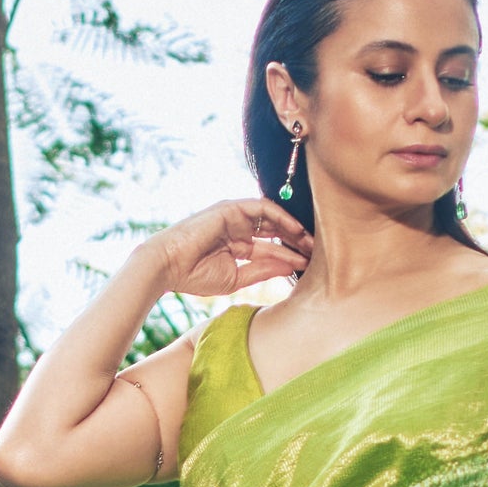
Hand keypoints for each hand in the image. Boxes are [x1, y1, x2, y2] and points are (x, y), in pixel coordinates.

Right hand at [150, 198, 310, 297]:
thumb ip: (261, 270)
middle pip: (275, 233)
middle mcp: (238, 229)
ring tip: (312, 243)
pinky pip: (262, 208)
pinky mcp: (231, 208)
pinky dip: (280, 216)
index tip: (310, 268)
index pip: (271, 249)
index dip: (291, 257)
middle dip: (297, 242)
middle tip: (318, 254)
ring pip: (272, 219)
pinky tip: (296, 229)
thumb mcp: (236, 278)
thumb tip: (288, 267)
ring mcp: (234, 217)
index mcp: (238, 246)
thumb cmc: (194, 276)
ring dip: (293, 229)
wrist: (168, 266)